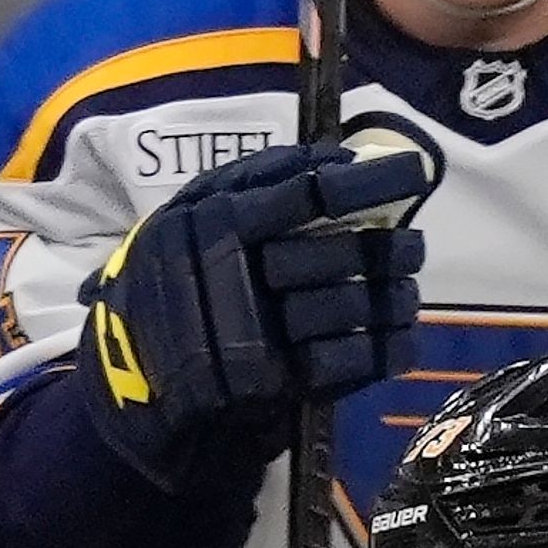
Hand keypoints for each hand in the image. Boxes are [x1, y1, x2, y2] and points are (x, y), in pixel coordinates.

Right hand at [74, 138, 432, 487]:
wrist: (133, 369)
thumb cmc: (179, 273)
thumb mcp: (198, 210)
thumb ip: (263, 182)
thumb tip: (344, 159)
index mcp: (216, 219)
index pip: (308, 193)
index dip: (368, 184)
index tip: (411, 175)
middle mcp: (233, 273)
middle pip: (339, 255)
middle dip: (389, 250)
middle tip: (413, 246)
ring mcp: (252, 336)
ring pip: (348, 309)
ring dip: (393, 300)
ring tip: (405, 290)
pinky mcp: (268, 387)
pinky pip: (343, 365)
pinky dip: (382, 351)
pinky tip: (398, 337)